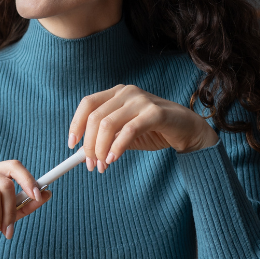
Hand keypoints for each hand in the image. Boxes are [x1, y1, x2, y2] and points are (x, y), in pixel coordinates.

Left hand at [68, 84, 217, 172]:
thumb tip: (82, 152)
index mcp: (117, 93)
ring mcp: (141, 100)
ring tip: (102, 165)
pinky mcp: (155, 113)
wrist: (188, 130)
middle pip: (95, 117)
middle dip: (89, 144)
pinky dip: (117, 147)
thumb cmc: (154, 130)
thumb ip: (106, 138)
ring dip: (100, 149)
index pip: (87, 104)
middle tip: (90, 164)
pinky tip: (113, 159)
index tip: (72, 145)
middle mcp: (127, 92)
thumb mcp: (125, 133)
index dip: (76, 124)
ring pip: (108, 125)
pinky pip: (128, 131)